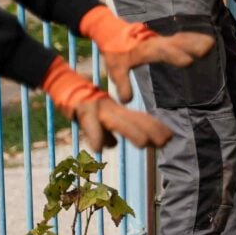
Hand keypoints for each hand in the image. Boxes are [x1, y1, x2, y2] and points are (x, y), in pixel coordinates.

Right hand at [40, 58, 172, 150]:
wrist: (64, 85)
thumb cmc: (83, 105)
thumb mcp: (96, 121)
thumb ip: (106, 132)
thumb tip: (112, 145)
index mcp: (117, 112)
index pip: (140, 118)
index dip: (155, 127)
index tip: (171, 137)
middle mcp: (112, 109)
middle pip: (134, 120)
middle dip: (150, 131)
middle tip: (166, 142)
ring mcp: (97, 109)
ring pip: (117, 121)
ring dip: (131, 132)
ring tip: (144, 144)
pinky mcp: (81, 110)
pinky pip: (89, 124)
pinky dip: (94, 136)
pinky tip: (99, 148)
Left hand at [79, 6, 212, 102]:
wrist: (111, 31)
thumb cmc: (114, 51)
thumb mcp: (115, 68)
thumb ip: (122, 84)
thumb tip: (126, 101)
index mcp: (143, 49)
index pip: (161, 52)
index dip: (174, 56)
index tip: (188, 61)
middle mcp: (155, 42)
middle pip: (176, 43)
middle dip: (191, 45)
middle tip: (208, 48)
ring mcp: (161, 39)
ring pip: (181, 39)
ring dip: (196, 40)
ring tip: (212, 43)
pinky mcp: (164, 39)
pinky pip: (181, 38)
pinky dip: (194, 38)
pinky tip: (206, 41)